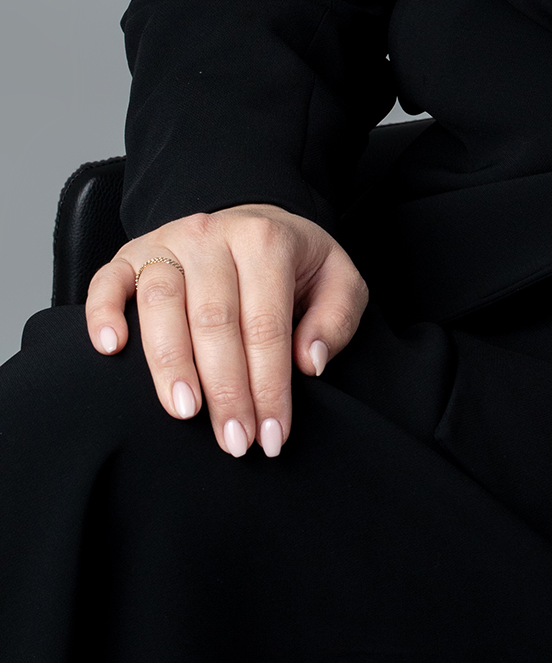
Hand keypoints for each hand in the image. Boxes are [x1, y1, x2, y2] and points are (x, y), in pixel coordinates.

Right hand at [84, 204, 367, 458]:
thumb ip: (336, 318)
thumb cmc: (294, 263)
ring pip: (161, 303)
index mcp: (265, 241)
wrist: (252, 221)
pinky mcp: (131, 254)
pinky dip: (103, 313)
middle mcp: (212, 236)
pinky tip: (111, 350)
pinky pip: (108, 280)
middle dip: (225, 389)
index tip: (271, 435)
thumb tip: (308, 361)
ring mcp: (167, 243)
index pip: (266, 325)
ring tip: (185, 412)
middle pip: (214, 320)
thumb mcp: (338, 279)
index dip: (269, 386)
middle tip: (234, 441)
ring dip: (170, 364)